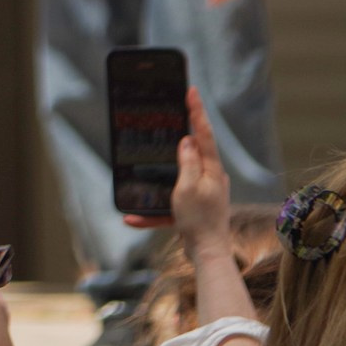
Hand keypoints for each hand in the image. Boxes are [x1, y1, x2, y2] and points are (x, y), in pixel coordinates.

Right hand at [124, 86, 232, 232]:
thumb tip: (186, 140)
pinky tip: (134, 218)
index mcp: (212, 170)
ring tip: (147, 170)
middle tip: (171, 117)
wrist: (208, 255)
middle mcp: (211, 179)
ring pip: (179, 178)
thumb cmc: (199, 221)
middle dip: (180, 137)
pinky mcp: (195, 209)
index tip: (191, 91)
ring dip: (161, 178)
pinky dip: (155, 210)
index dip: (197, 111)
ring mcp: (205, 194)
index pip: (204, 134)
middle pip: (194, 152)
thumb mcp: (188, 187)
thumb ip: (187, 162)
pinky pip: (172, 203)